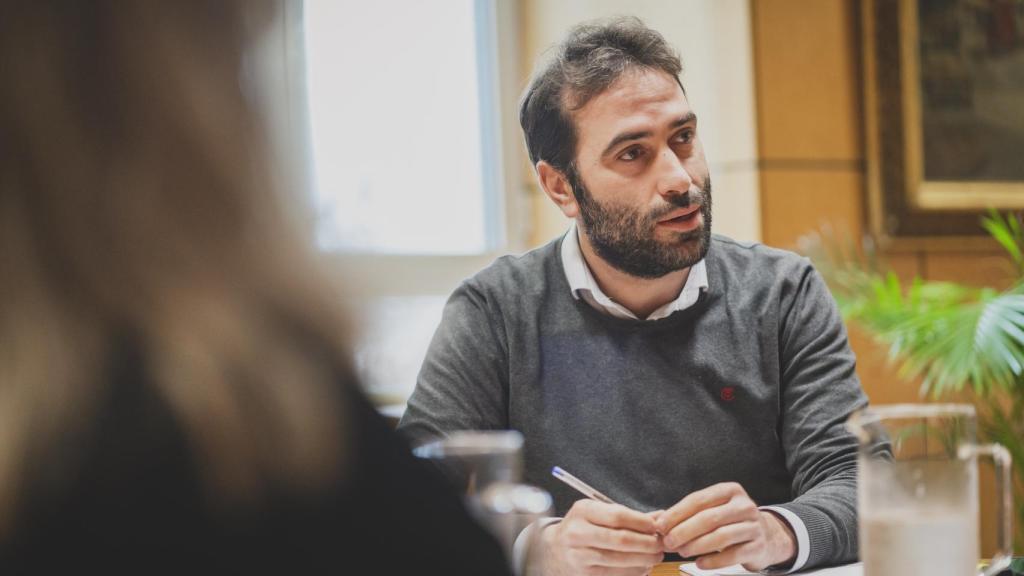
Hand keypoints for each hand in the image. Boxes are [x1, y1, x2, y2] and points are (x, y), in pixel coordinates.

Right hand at [538, 499, 663, 575]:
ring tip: (655, 556)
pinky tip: (643, 567)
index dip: (642, 522)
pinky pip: (614, 574)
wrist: (555, 550)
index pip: (618, 516)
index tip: (657, 526)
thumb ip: (628, 515)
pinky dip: (633, 571)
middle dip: (647, 543)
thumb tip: (661, 517)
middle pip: (621, 539)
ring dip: (644, 559)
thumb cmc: (583, 528)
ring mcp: (578, 555)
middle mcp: (577, 533)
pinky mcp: (583, 574)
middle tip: (661, 544)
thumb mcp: (598, 513)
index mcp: (583, 511)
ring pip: (619, 560)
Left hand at [654, 482, 795, 571]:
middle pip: (708, 518)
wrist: (767, 536)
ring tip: (681, 552)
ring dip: (696, 546)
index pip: (698, 500)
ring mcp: (754, 526)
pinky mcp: (758, 546)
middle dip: (684, 531)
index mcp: (730, 490)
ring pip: (720, 536)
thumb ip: (690, 514)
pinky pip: (732, 555)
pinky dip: (713, 561)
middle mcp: (744, 505)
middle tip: (668, 542)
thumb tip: (659, 524)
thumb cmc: (730, 521)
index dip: (676, 513)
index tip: (660, 526)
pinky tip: (699, 563)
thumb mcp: (715, 509)